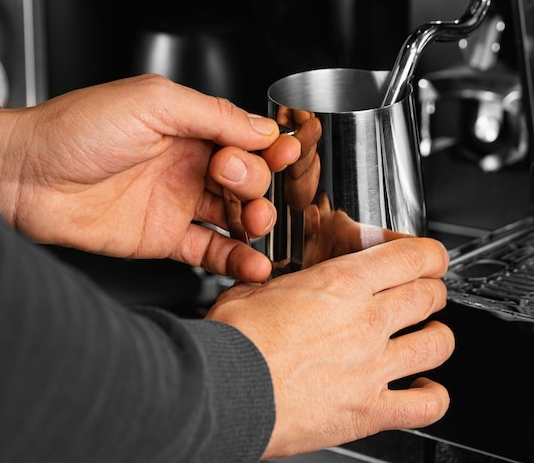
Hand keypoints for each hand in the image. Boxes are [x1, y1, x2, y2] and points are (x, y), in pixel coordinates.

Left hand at [0, 74, 299, 281]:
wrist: (25, 174)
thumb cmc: (76, 128)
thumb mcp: (153, 102)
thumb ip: (212, 114)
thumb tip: (260, 128)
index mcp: (187, 124)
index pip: (245, 137)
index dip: (269, 147)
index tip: (286, 154)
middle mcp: (186, 163)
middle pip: (246, 177)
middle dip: (253, 180)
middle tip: (228, 178)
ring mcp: (176, 201)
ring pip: (233, 215)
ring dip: (255, 222)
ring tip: (255, 225)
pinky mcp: (163, 237)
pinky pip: (209, 250)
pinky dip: (235, 259)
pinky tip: (251, 263)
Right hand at [206, 237, 454, 457]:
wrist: (226, 388)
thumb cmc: (236, 338)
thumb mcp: (257, 288)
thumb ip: (285, 284)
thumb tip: (286, 284)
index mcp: (340, 284)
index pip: (410, 257)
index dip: (430, 253)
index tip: (430, 256)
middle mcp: (366, 322)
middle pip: (428, 296)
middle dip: (432, 290)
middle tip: (424, 291)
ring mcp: (372, 367)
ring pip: (437, 344)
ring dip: (437, 334)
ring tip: (428, 333)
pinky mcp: (369, 410)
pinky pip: (426, 405)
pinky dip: (433, 394)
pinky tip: (425, 388)